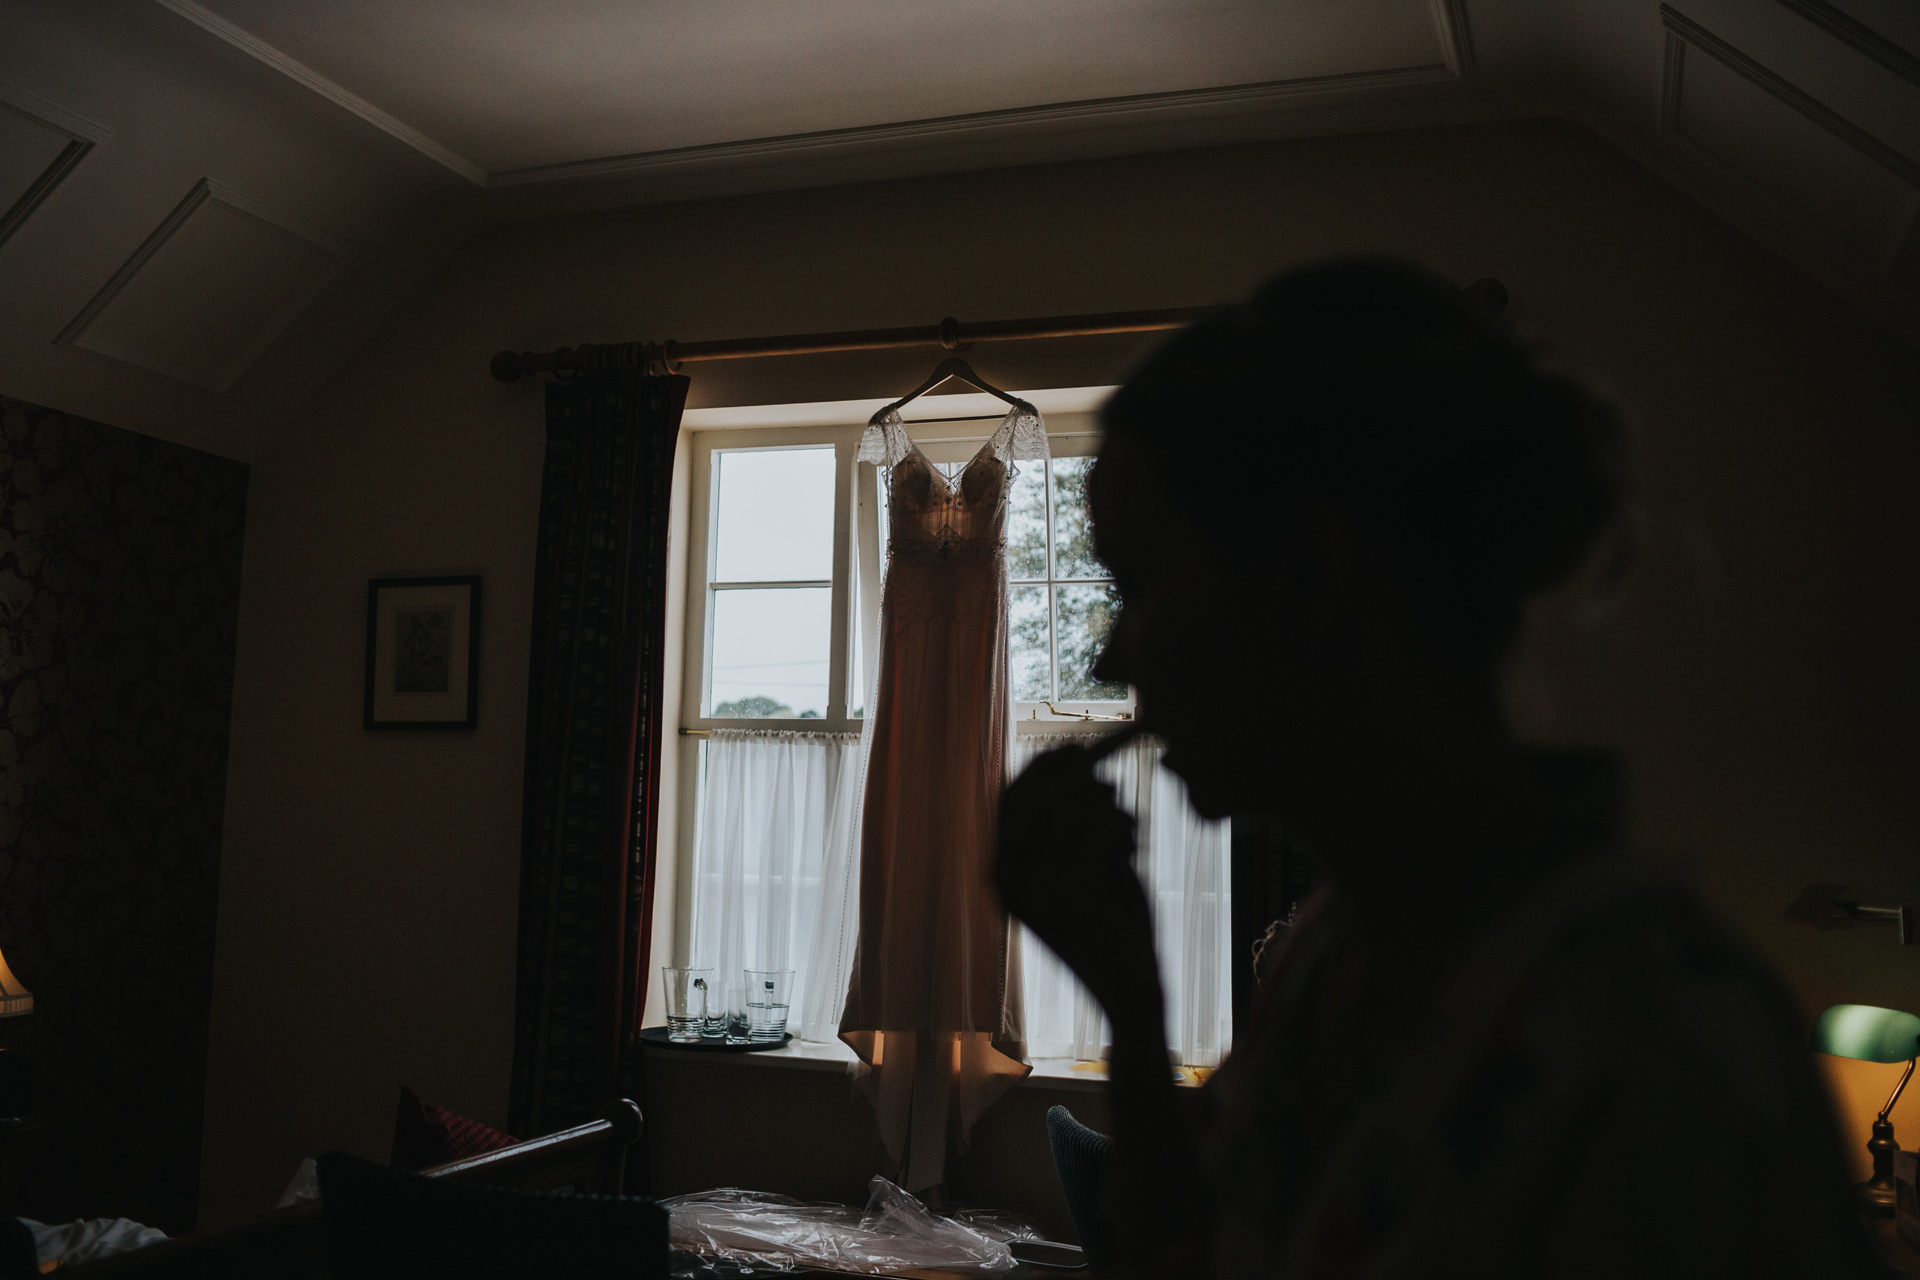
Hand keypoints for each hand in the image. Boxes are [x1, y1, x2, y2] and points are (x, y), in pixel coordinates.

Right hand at [995, 743, 1162, 1020]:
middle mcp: (1008, 886)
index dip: (1041, 768)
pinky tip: (1130, 845)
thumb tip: (1078, 758)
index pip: (1007, 802)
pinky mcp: (1072, 901)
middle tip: (1110, 783)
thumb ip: (1073, 820)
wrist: (1133, 989)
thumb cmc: (1114, 922)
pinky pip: (1095, 831)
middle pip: (1030, 801)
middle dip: (1074, 779)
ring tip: (1127, 829)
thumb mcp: (1086, 864)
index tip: (1077, 748)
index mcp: (1003, 877)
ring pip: (1069, 813)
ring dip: (1106, 808)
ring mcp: (1036, 894)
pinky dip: (1119, 826)